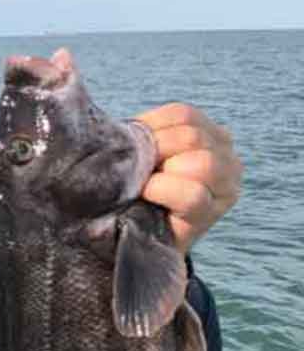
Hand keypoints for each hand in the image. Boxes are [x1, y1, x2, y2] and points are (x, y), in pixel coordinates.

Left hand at [137, 103, 242, 253]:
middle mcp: (227, 158)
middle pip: (192, 137)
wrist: (134, 234)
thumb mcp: (143, 154)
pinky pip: (193, 195)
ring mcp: (225, 188)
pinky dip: (164, 190)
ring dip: (164, 171)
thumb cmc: (136, 188)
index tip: (129, 143)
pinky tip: (147, 193)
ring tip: (143, 183)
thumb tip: (123, 130)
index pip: (183, 115)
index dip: (151, 126)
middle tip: (135, 168)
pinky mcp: (210, 214)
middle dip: (156, 149)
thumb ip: (144, 136)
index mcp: (211, 135)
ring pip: (203, 163)